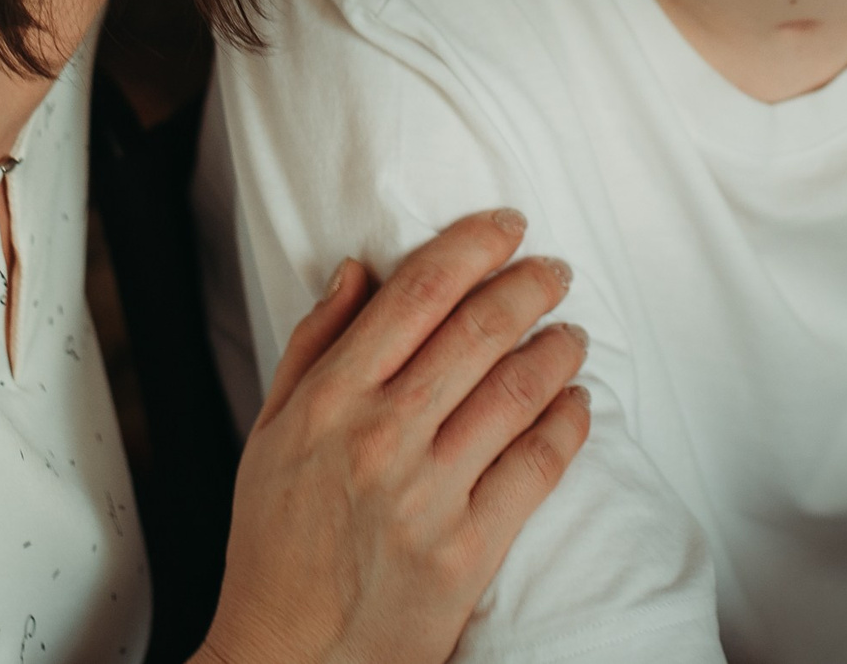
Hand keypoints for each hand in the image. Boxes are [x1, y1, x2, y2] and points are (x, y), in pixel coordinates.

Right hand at [196, 209, 592, 663]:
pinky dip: (569, 421)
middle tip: (553, 270)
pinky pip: (538, 464)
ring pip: (518, 388)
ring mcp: (428, 493)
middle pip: (479, 329)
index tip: (505, 227)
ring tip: (571, 333)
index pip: (417, 294)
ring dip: (558, 347)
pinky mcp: (467, 548)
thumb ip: (314, 344)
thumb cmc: (275, 545)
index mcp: (329, 400)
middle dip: (530, 285)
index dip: (472, 246)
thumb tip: (358, 270)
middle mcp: (381, 437)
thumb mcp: (269, 433)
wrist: (288, 659)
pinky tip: (577, 401)